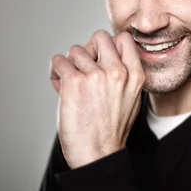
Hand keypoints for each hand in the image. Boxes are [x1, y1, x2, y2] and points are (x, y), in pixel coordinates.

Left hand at [49, 30, 144, 168]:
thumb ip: (124, 74)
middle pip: (99, 36)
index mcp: (135, 75)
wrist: (97, 153)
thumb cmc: (110, 129)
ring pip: (75, 50)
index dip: (108, 45)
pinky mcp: (75, 82)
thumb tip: (103, 55)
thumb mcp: (131, 98)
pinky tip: (60, 86)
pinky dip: (56, 72)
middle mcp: (118, 72)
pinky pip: (58, 61)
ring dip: (70, 65)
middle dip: (89, 49)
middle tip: (84, 67)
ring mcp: (96, 75)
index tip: (100, 58)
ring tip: (71, 84)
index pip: (123, 38)